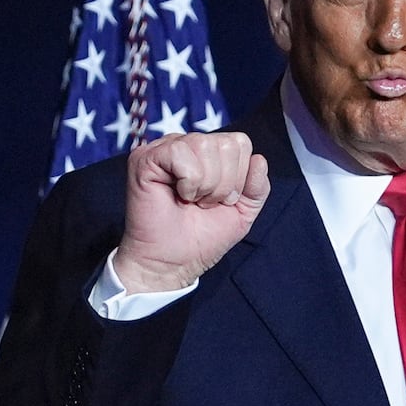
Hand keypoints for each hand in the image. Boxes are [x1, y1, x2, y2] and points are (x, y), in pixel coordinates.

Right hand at [113, 132, 270, 292]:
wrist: (171, 263)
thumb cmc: (201, 238)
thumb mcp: (242, 213)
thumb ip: (258, 187)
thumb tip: (260, 159)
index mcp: (209, 152)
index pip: (241, 143)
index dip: (239, 176)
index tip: (221, 201)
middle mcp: (187, 144)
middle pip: (227, 144)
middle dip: (223, 183)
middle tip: (203, 203)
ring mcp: (164, 148)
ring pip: (204, 145)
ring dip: (206, 184)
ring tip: (191, 200)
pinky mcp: (145, 157)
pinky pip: (180, 152)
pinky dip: (188, 181)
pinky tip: (178, 194)